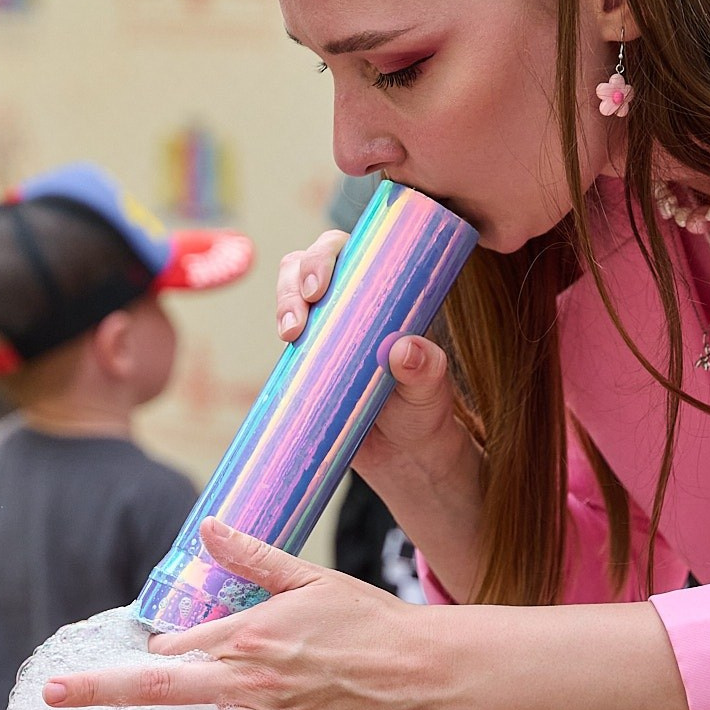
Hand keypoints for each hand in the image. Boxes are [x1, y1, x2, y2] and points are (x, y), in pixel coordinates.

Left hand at [45, 520, 439, 709]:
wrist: (421, 665)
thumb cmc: (365, 617)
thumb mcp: (307, 576)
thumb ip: (252, 556)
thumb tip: (209, 525)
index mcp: (249, 632)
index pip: (179, 643)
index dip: (154, 649)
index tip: (145, 653)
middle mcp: (251, 679)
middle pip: (162, 688)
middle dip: (103, 691)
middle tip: (54, 695)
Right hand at [275, 232, 472, 494]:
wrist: (404, 455)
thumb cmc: (424, 411)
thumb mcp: (431, 389)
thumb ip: (426, 369)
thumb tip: (404, 350)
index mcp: (383, 293)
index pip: (350, 254)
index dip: (325, 255)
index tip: (319, 285)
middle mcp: (349, 303)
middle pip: (308, 268)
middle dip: (294, 281)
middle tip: (299, 317)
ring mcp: (323, 331)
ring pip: (291, 298)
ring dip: (283, 305)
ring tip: (290, 334)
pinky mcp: (304, 361)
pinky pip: (285, 338)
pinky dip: (278, 336)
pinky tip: (282, 349)